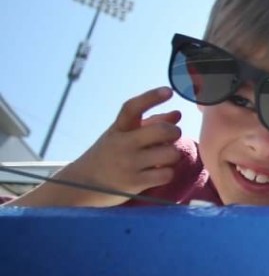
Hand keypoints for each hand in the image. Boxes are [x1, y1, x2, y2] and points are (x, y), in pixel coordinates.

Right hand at [17, 87, 182, 206]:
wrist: (84, 184)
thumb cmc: (110, 154)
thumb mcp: (123, 135)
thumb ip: (151, 123)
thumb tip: (177, 114)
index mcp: (119, 128)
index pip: (132, 108)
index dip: (152, 97)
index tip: (169, 91)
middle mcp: (123, 144)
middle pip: (163, 131)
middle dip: (175, 132)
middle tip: (172, 136)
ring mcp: (129, 164)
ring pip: (171, 154)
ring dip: (172, 155)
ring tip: (163, 158)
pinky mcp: (135, 183)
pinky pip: (167, 174)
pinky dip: (167, 173)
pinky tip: (159, 172)